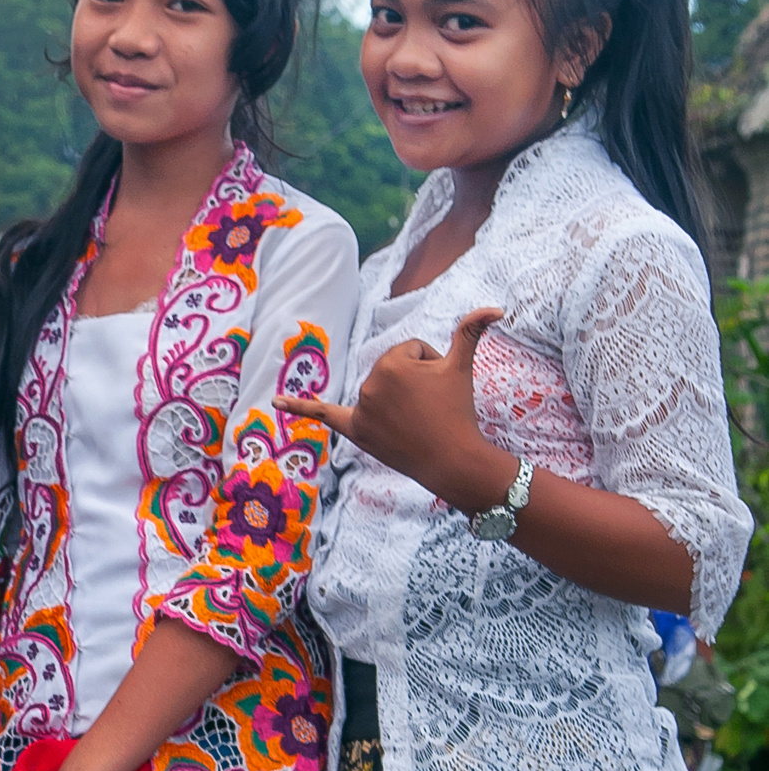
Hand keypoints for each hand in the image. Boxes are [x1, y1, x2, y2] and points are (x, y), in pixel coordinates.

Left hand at [273, 307, 503, 501]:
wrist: (456, 461)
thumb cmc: (459, 411)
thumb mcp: (462, 367)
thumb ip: (471, 332)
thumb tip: (495, 309)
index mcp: (391, 362)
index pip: (410, 351)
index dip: (431, 366)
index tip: (440, 389)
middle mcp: (370, 383)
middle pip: (394, 369)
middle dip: (414, 382)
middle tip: (431, 408)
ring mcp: (361, 409)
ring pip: (381, 389)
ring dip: (398, 399)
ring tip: (416, 420)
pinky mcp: (356, 432)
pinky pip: (323, 415)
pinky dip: (299, 408)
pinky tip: (275, 402)